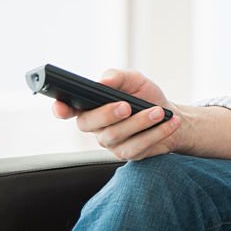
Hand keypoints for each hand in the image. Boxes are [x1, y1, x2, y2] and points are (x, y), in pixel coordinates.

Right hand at [53, 69, 182, 160]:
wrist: (170, 115)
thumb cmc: (146, 96)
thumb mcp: (134, 80)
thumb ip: (118, 77)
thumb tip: (103, 80)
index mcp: (90, 106)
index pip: (67, 108)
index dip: (60, 108)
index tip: (61, 107)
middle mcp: (95, 126)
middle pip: (89, 123)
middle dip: (107, 114)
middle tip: (127, 106)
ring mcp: (110, 142)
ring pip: (115, 136)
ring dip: (139, 122)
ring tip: (159, 112)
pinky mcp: (127, 154)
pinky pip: (137, 147)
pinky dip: (156, 133)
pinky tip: (169, 123)